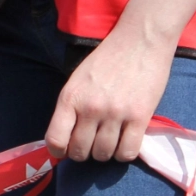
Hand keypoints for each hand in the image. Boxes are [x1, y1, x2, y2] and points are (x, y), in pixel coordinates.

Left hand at [46, 23, 173, 163]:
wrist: (140, 41)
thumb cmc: (107, 59)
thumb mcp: (78, 79)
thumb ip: (71, 107)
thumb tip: (66, 138)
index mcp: (70, 97)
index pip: (56, 139)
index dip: (59, 151)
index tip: (65, 151)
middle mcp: (90, 108)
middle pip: (80, 152)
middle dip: (83, 153)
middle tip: (91, 144)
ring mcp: (115, 114)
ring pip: (104, 154)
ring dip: (105, 153)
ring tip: (109, 140)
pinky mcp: (140, 118)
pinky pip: (128, 152)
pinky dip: (124, 153)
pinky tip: (125, 142)